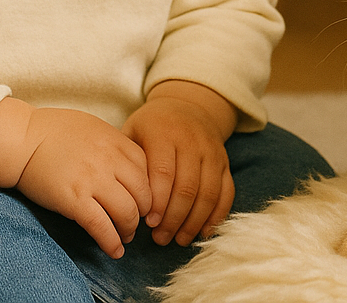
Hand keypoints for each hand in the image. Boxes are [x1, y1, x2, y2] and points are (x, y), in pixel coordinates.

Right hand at [0, 99, 151, 259]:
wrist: (22, 139)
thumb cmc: (54, 131)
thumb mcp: (94, 127)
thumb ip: (115, 145)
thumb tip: (129, 167)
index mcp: (116, 141)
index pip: (148, 170)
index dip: (150, 190)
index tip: (145, 201)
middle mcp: (109, 160)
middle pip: (143, 194)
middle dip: (144, 213)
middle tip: (137, 222)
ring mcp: (92, 181)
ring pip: (126, 213)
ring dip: (129, 230)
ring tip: (126, 237)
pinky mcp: (74, 200)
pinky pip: (101, 227)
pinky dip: (111, 242)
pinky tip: (115, 251)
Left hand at [122, 81, 236, 245]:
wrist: (188, 105)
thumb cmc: (152, 126)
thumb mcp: (133, 131)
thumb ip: (128, 161)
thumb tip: (121, 198)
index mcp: (164, 133)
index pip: (163, 172)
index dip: (157, 201)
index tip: (147, 223)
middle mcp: (192, 141)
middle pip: (187, 187)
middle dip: (173, 218)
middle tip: (160, 238)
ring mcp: (212, 152)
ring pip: (208, 193)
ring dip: (194, 222)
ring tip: (178, 240)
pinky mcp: (225, 163)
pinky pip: (226, 192)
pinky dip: (216, 216)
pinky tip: (203, 232)